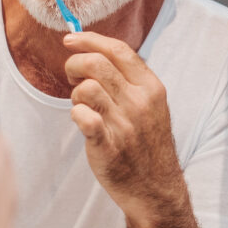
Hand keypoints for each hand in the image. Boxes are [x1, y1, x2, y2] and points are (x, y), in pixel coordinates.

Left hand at [61, 31, 187, 219]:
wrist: (155, 189)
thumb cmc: (147, 143)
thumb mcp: (151, 105)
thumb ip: (130, 80)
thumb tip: (98, 52)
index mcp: (151, 88)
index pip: (118, 50)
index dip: (90, 40)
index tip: (71, 39)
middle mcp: (140, 103)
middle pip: (97, 63)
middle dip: (75, 63)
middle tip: (71, 75)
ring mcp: (124, 125)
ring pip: (87, 88)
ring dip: (75, 92)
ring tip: (80, 103)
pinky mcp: (108, 146)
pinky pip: (83, 117)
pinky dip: (76, 113)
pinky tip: (80, 119)